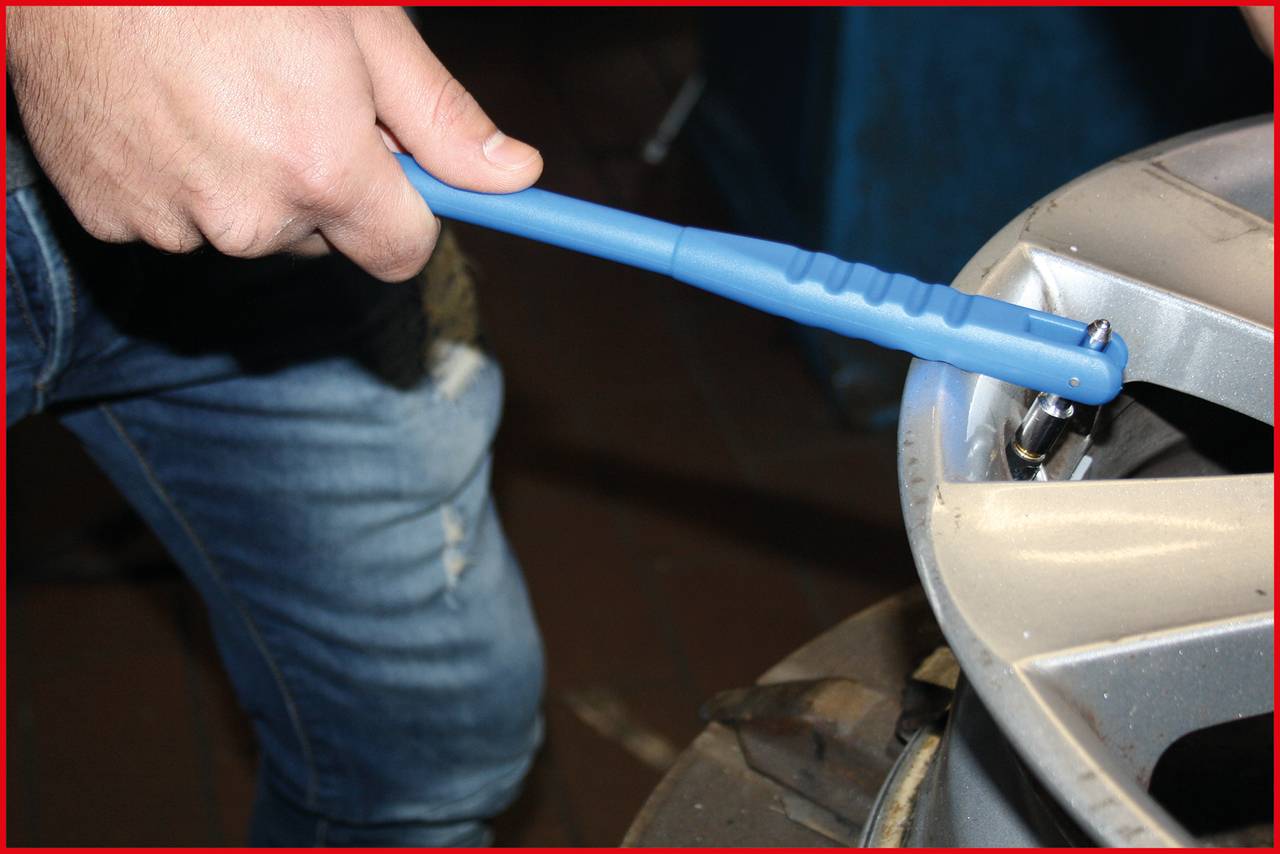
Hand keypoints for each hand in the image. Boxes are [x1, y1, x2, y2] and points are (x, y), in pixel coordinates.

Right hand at [5, 6, 541, 280]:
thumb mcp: (362, 27)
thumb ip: (441, 117)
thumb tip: (514, 175)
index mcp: (323, 170)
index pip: (403, 252)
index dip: (406, 209)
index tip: (396, 171)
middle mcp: (249, 217)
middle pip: (327, 237)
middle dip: (325, 183)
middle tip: (288, 93)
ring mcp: (170, 221)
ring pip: (249, 228)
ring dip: (247, 180)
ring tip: (214, 88)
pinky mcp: (106, 214)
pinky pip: (174, 218)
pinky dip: (177, 178)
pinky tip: (159, 108)